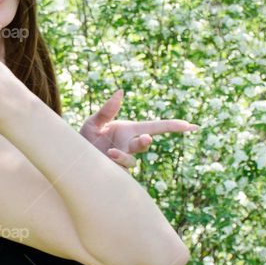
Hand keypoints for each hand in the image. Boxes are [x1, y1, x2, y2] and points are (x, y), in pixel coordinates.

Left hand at [79, 88, 199, 172]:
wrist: (74, 158)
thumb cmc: (86, 138)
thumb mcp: (94, 122)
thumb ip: (107, 110)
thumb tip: (120, 91)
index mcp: (129, 130)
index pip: (155, 127)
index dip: (173, 126)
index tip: (191, 125)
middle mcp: (129, 145)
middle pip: (145, 143)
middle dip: (147, 141)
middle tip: (147, 138)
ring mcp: (123, 160)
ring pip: (131, 160)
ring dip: (122, 156)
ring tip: (110, 152)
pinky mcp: (117, 173)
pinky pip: (119, 170)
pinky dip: (114, 163)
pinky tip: (107, 157)